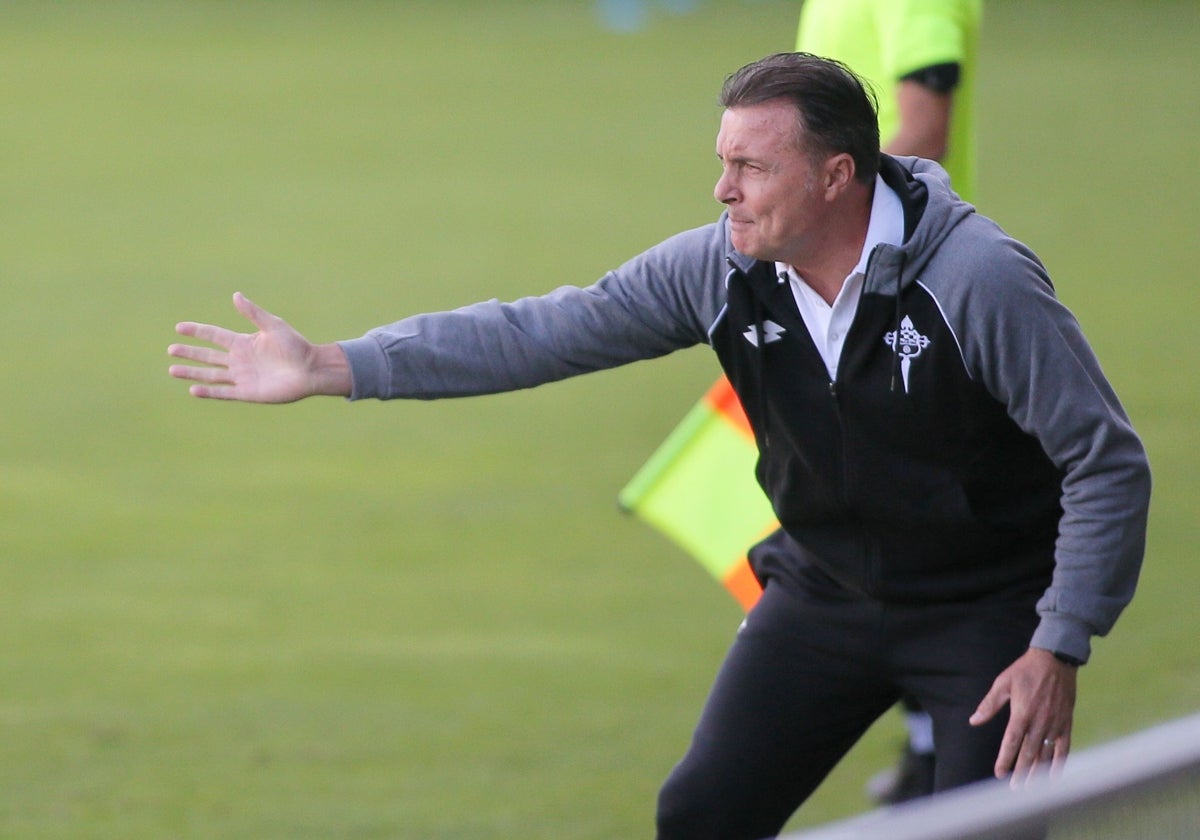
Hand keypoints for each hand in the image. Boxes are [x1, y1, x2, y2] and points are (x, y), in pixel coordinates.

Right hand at [168, 292, 350, 402]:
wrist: (311, 369)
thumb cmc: (296, 346)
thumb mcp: (273, 326)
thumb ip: (253, 313)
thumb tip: (235, 295)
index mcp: (244, 342)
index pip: (214, 335)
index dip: (197, 331)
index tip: (179, 328)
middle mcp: (240, 360)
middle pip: (208, 356)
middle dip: (190, 353)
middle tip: (171, 350)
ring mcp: (242, 377)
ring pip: (211, 375)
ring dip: (192, 373)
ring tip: (172, 370)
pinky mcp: (248, 392)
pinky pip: (224, 392)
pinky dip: (209, 392)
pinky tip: (193, 390)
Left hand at [969, 647, 1076, 786]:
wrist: (1055, 659)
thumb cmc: (1025, 670)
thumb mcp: (1003, 683)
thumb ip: (989, 704)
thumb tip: (973, 721)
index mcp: (1022, 713)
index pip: (1011, 743)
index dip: (1005, 759)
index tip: (999, 773)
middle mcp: (1039, 722)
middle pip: (1029, 754)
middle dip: (1021, 773)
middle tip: (1013, 788)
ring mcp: (1055, 724)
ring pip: (1045, 754)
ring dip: (1037, 772)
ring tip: (1030, 787)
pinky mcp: (1066, 723)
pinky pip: (1064, 748)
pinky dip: (1059, 763)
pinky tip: (1053, 776)